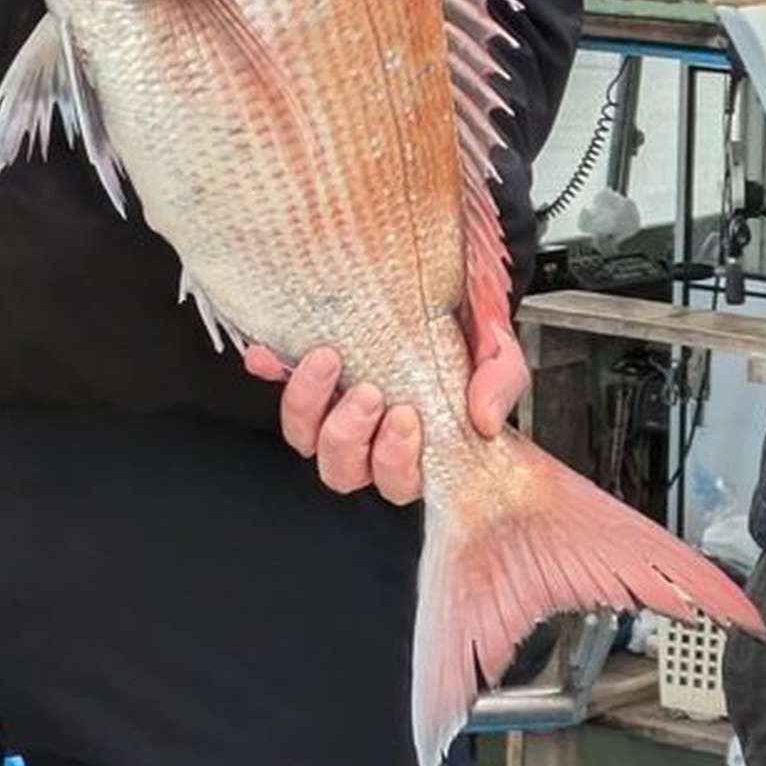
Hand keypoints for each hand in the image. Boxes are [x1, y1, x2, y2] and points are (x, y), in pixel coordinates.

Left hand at [237, 308, 524, 507]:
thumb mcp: (497, 352)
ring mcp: (333, 408)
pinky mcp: (307, 375)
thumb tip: (481, 418)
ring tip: (331, 361)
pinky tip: (267, 355)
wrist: (448, 284)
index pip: (397, 481)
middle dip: (350, 435)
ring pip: (304, 438)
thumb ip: (498, 383)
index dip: (394, 461)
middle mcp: (369, 437)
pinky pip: (276, 384)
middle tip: (368, 393)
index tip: (406, 416)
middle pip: (342, 470)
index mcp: (415, 446)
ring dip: (310, 405)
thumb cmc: (468, 331)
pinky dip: (270, 370)